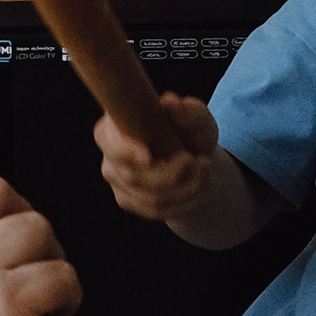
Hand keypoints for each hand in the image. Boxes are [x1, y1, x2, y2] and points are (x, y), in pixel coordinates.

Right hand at [95, 93, 219, 222]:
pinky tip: (201, 189)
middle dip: (173, 174)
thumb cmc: (190, 129)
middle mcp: (110, 155)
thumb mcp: (196, 117)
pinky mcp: (129, 201)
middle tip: (201, 162)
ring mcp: (117, 181)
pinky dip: (185, 202)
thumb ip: (187, 111)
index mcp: (116, 126)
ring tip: (205, 172)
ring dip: (185, 189)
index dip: (124, 151)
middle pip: (134, 177)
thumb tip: (173, 104)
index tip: (148, 156)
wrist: (193, 156)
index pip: (109, 141)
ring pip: (149, 197)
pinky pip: (156, 211)